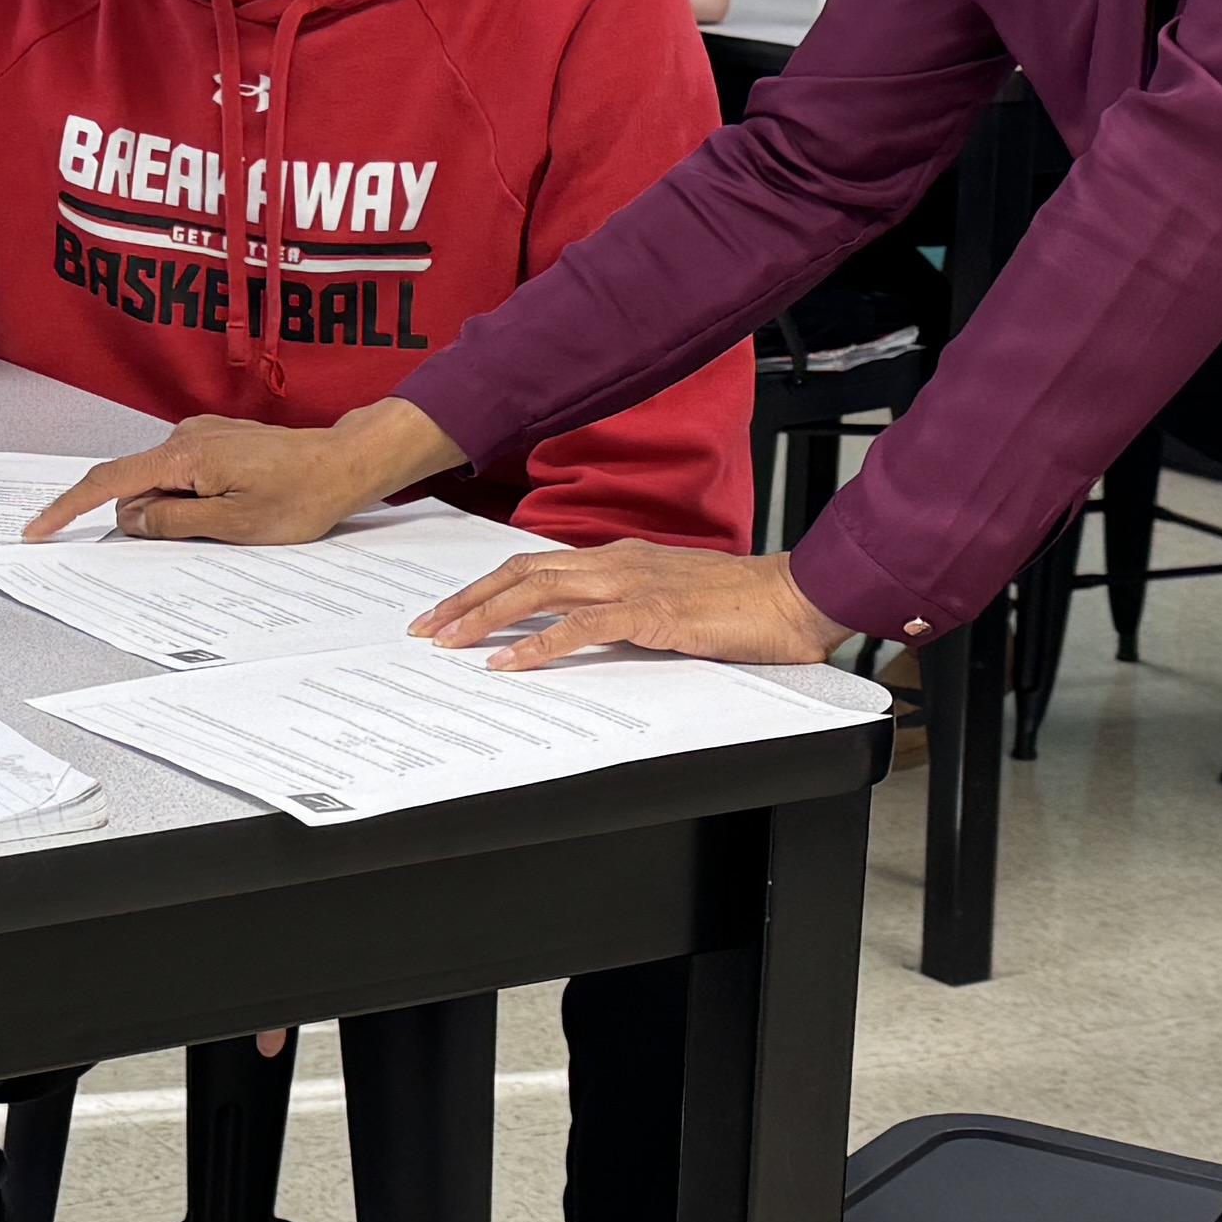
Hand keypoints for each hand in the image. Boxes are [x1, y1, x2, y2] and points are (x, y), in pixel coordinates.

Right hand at [31, 396, 457, 546]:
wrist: (344, 464)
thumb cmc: (300, 495)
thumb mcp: (232, 526)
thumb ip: (172, 523)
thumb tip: (131, 521)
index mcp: (183, 458)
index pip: (107, 484)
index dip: (67, 509)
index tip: (38, 529)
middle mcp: (185, 437)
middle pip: (132, 486)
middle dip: (142, 519)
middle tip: (195, 538)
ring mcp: (200, 435)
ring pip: (159, 482)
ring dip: (173, 510)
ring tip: (230, 521)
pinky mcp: (215, 441)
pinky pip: (181, 474)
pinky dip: (186, 497)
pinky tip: (226, 509)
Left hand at [415, 541, 846, 670]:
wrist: (795, 599)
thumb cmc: (742, 606)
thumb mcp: (670, 601)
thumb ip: (626, 608)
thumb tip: (583, 631)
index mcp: (618, 557)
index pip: (534, 565)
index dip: (485, 587)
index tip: (449, 611)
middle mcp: (616, 562)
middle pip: (521, 573)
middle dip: (466, 600)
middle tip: (426, 629)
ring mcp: (631, 583)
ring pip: (538, 592)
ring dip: (486, 618)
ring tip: (449, 644)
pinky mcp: (651, 612)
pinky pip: (581, 627)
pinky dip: (539, 645)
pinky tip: (510, 663)